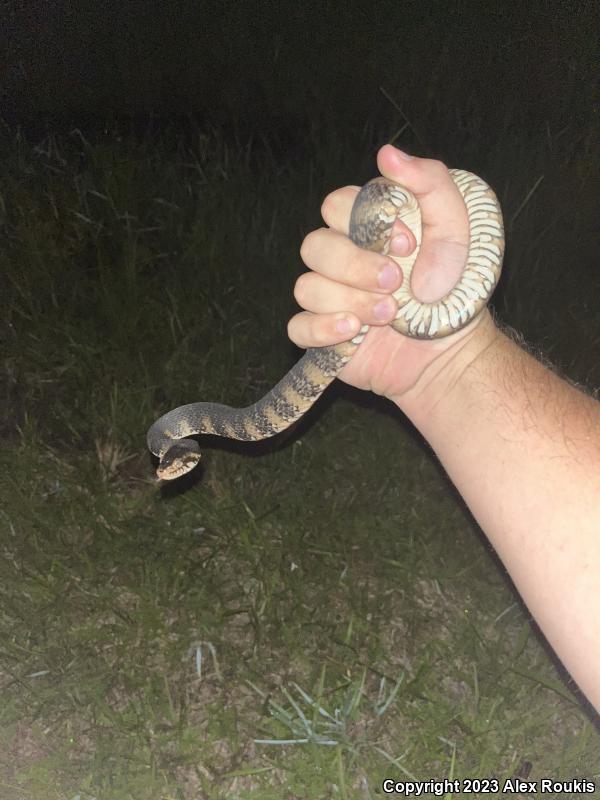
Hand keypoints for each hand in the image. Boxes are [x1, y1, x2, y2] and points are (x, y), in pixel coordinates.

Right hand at [288, 144, 495, 401]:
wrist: (453, 346)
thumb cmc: (454, 285)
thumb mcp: (455, 225)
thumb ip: (428, 182)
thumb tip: (386, 153)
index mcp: (364, 228)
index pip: (334, 205)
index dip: (362, 222)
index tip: (408, 244)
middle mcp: (341, 259)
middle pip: (313, 245)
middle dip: (355, 265)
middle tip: (396, 282)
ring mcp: (328, 298)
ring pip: (307, 287)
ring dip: (351, 300)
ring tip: (391, 314)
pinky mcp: (322, 335)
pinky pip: (298, 327)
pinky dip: (323, 329)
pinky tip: (355, 332)